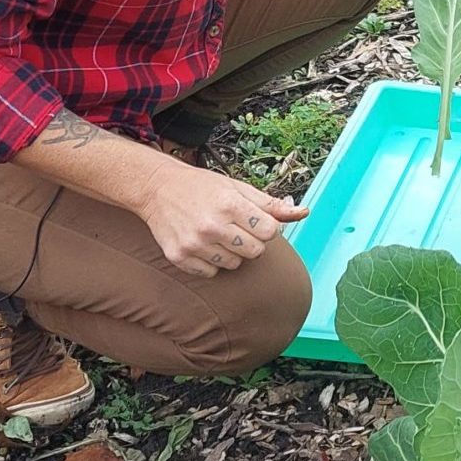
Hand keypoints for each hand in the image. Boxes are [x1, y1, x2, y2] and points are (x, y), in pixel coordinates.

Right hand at [137, 163, 308, 278]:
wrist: (157, 188)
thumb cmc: (202, 187)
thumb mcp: (237, 187)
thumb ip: (271, 204)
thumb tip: (303, 212)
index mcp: (230, 204)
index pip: (270, 231)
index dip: (265, 227)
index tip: (253, 220)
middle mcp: (212, 225)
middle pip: (255, 252)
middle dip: (251, 241)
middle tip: (235, 227)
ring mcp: (194, 243)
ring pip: (234, 264)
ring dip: (230, 252)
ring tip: (217, 234)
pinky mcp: (179, 257)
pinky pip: (212, 273)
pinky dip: (210, 262)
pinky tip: (202, 244)